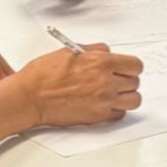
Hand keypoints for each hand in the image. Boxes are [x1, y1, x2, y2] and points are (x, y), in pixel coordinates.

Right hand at [18, 44, 142, 126]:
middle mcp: (106, 82)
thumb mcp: (69, 51)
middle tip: (116, 80)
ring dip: (126, 96)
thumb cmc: (43, 75)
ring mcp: (104, 101)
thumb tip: (107, 52)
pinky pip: (120, 114)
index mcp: (101, 62)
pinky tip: (105, 104)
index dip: (131, 66)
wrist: (30, 97)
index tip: (126, 68)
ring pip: (134, 100)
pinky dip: (116, 110)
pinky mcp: (98, 117)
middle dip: (127, 80)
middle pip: (136, 82)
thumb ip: (94, 50)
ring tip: (115, 93)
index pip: (135, 65)